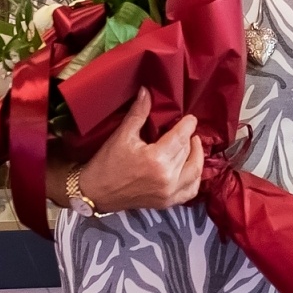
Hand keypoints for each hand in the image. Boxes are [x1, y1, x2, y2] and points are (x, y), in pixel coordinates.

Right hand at [46, 87, 203, 212]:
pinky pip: (191, 191)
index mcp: (156, 160)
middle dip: (189, 138)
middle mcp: (167, 178)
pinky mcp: (166, 202)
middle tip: (186, 129)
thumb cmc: (107, 163)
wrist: (95, 192)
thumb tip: (146, 90)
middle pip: (187, 152)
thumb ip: (138, 112)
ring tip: (192, 144)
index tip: (191, 118)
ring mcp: (168, 193)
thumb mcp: (122, 135)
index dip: (188, 125)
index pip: (181, 137)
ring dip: (196, 156)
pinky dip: (195, 178)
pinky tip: (191, 166)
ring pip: (194, 170)